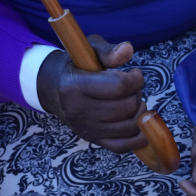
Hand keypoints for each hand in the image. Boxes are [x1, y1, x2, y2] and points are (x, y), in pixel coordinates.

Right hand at [36, 34, 146, 152]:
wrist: (54, 88)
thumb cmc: (77, 66)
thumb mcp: (89, 51)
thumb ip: (109, 51)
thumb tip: (128, 50)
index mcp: (74, 86)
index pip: (118, 86)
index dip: (135, 78)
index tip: (134, 74)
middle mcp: (78, 111)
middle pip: (127, 106)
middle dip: (136, 94)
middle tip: (131, 87)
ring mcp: (86, 129)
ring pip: (129, 126)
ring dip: (139, 112)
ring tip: (132, 100)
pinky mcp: (93, 140)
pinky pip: (123, 146)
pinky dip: (138, 137)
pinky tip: (140, 122)